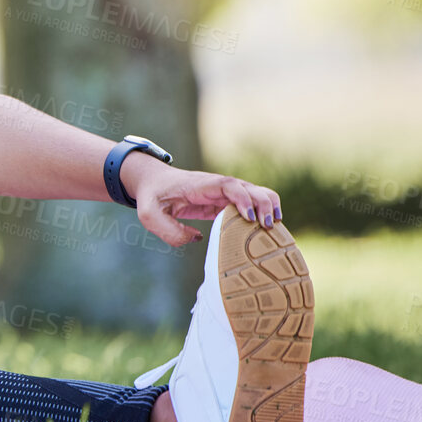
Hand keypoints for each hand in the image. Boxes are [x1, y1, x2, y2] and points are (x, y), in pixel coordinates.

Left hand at [126, 160, 282, 246]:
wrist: (153, 183)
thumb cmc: (152, 197)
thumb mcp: (148, 214)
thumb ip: (168, 230)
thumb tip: (196, 238)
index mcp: (201, 185)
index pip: (229, 186)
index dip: (243, 199)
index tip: (250, 218)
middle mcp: (218, 186)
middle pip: (252, 189)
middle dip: (264, 205)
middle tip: (266, 228)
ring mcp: (225, 193)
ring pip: (258, 194)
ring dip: (270, 208)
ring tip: (273, 228)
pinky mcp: (227, 202)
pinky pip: (252, 205)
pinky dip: (264, 214)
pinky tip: (268, 229)